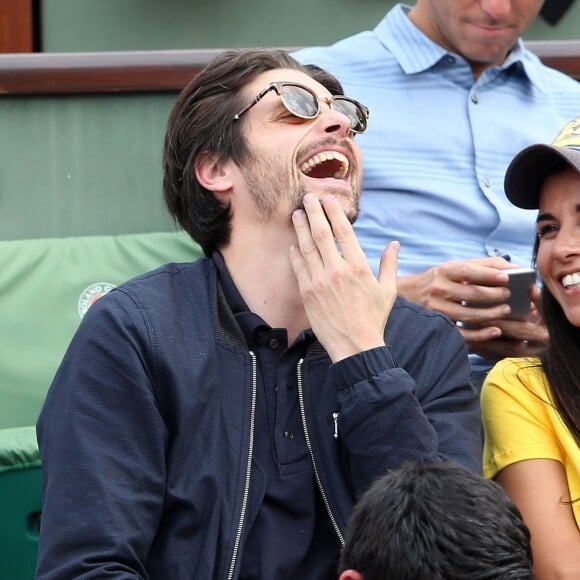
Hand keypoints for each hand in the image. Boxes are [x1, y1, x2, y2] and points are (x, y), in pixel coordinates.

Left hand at [289, 193, 398, 361]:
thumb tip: (394, 245)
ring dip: (300, 229)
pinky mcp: (307, 294)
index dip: (334, 212)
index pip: (343, 232)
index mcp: (358, 267)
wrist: (355, 347)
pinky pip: (298, 268)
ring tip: (296, 215)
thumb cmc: (373, 319)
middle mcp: (337, 270)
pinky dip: (294, 254)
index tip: (328, 200)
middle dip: (313, 213)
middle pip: (321, 234)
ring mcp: (319, 282)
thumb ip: (389, 265)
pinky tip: (293, 244)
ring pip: (306, 248)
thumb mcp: (388, 291)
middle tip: (307, 198)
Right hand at [397, 257, 547, 356]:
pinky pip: (462, 333)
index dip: (489, 275)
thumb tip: (513, 268)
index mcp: (445, 270)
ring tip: (505, 310)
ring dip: (491, 314)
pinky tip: (495, 331)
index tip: (507, 278)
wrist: (408, 294)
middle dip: (494, 295)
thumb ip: (484, 265)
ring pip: (468, 314)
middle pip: (472, 294)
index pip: (469, 271)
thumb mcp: (455, 266)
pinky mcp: (438, 325)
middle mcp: (439, 288)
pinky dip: (480, 334)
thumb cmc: (440, 279)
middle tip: (509, 295)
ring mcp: (437, 308)